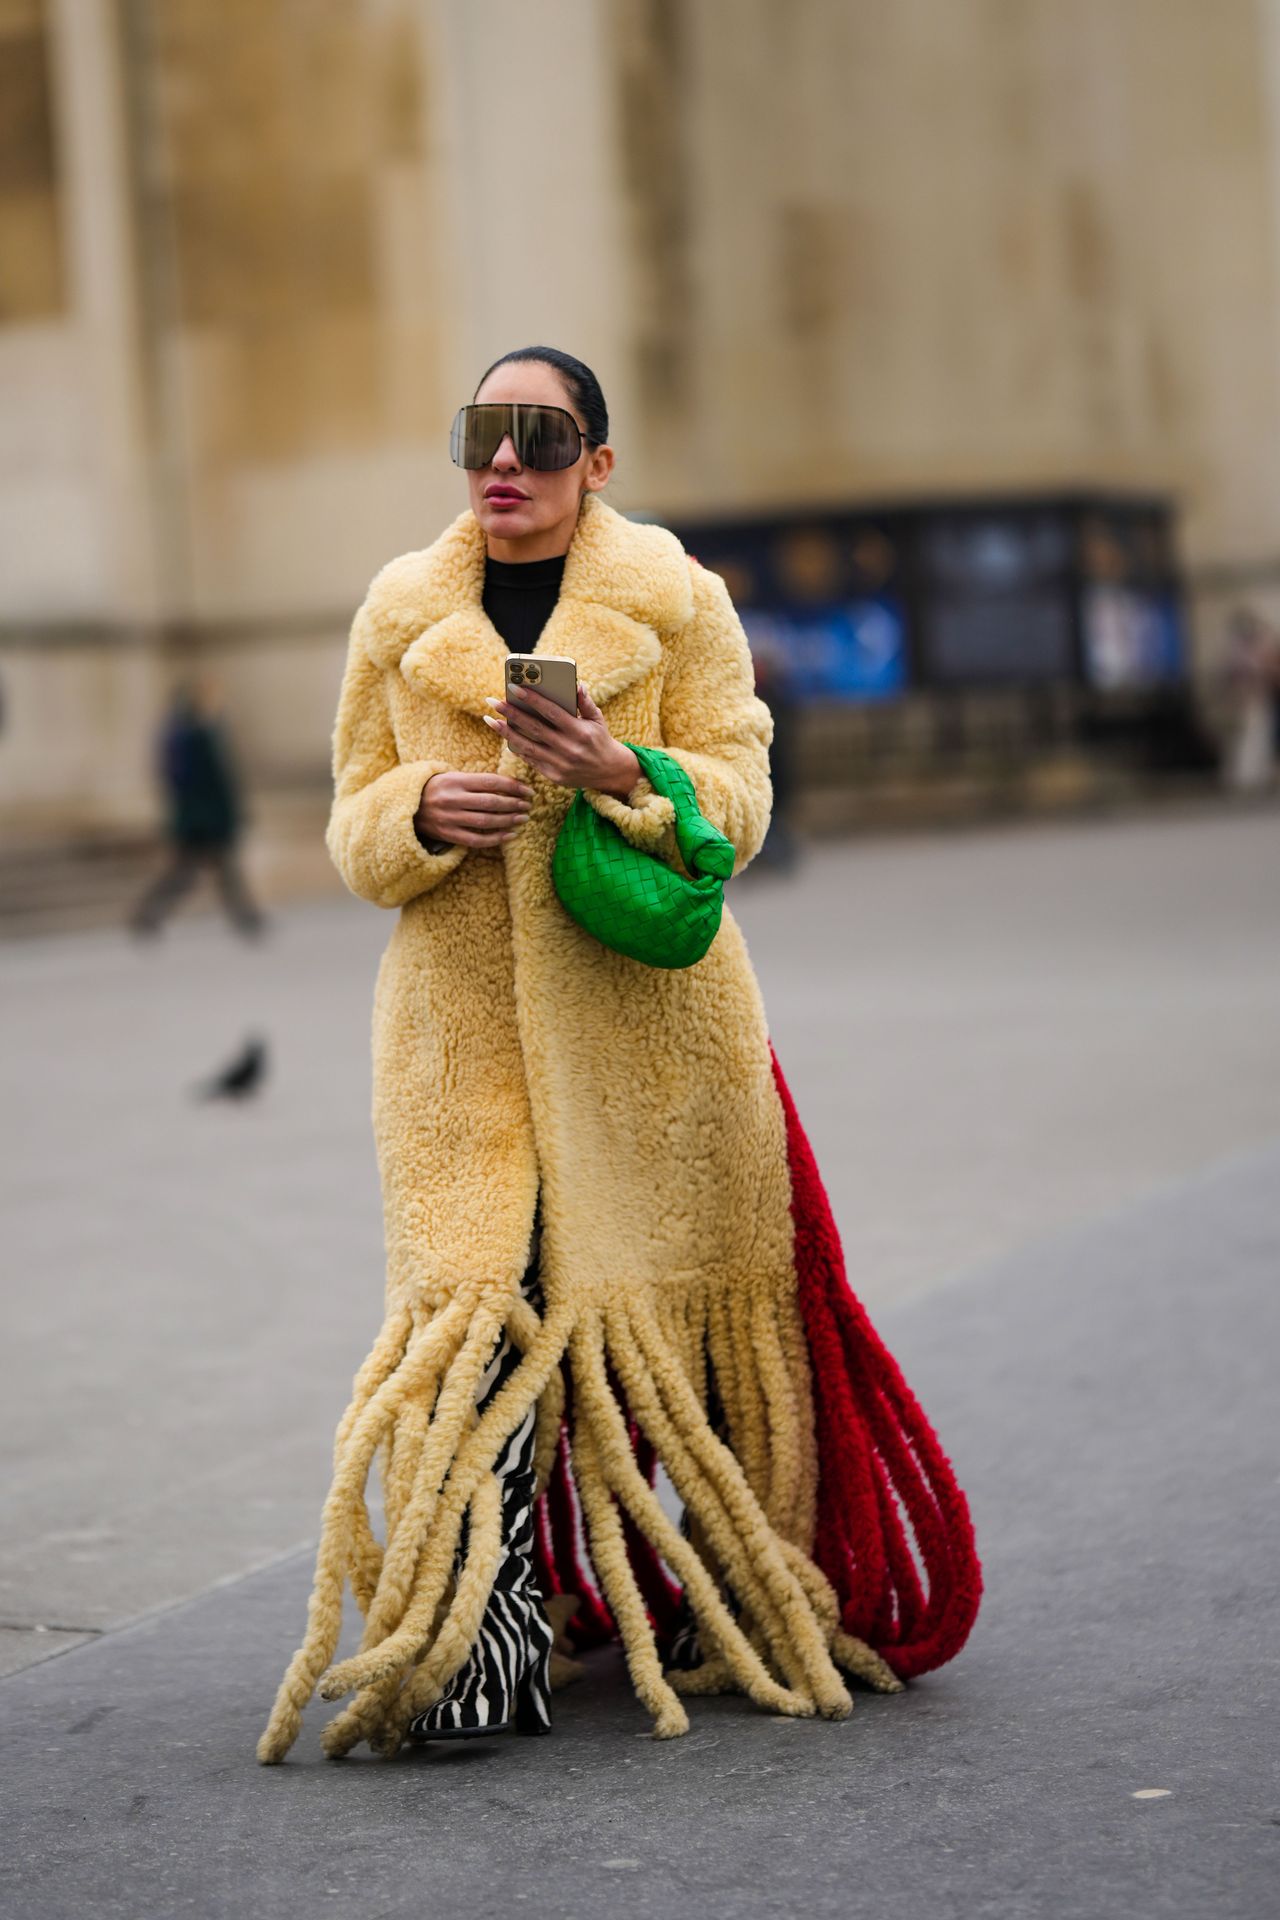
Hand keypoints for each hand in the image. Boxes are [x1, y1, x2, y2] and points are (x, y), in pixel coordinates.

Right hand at [415, 771, 532, 848]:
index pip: (491, 782)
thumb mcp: (452, 777)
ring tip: (523, 818)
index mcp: (455, 780)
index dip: (512, 786)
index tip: (528, 791)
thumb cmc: (437, 789)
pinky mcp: (448, 834)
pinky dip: (495, 838)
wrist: (408, 806)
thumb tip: (510, 785)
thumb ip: (476, 781)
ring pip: (485, 821)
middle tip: (528, 805)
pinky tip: (510, 835)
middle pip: (491, 802)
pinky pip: (476, 839)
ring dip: (508, 820)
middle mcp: (452, 799)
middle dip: (513, 804)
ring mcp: (450, 818)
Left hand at [483, 681, 640, 798]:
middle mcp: (569, 749)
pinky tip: (505, 736)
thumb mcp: (597, 718)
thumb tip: (575, 684)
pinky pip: (531, 759)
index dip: (532, 699)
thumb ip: (585, 702)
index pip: (552, 712)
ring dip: (506, 733)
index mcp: (580, 731)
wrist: (609, 772)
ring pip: (527, 746)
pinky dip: (517, 747)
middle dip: (511, 713)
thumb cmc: (599, 739)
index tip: (513, 687)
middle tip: (492, 701)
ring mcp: (560, 764)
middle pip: (534, 728)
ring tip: (490, 720)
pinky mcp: (554, 776)